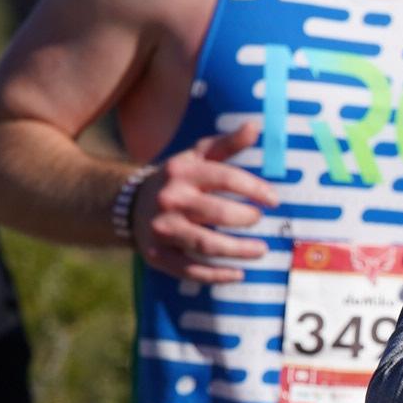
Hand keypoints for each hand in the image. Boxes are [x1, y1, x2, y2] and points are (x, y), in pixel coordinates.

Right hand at [132, 124, 276, 282]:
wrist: (127, 204)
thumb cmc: (177, 179)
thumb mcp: (196, 156)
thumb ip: (227, 144)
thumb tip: (255, 126)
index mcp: (182, 172)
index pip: (225, 177)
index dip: (254, 188)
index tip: (274, 200)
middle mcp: (170, 200)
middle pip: (218, 213)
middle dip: (246, 218)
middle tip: (259, 220)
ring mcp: (162, 229)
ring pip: (206, 244)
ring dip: (238, 250)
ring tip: (261, 250)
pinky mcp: (158, 255)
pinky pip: (191, 270)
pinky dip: (217, 275)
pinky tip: (239, 273)